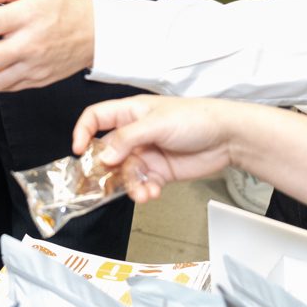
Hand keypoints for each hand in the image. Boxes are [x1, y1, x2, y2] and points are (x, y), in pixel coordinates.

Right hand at [72, 95, 242, 203]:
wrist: (227, 137)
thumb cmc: (195, 118)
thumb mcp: (156, 124)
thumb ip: (126, 139)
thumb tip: (103, 156)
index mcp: (130, 113)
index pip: (96, 118)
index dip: (83, 132)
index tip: (79, 151)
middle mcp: (135, 133)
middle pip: (107, 152)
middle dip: (106, 169)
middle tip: (106, 183)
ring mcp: (147, 153)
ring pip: (125, 173)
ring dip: (130, 185)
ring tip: (142, 191)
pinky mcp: (160, 171)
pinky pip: (143, 184)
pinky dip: (144, 191)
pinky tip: (152, 193)